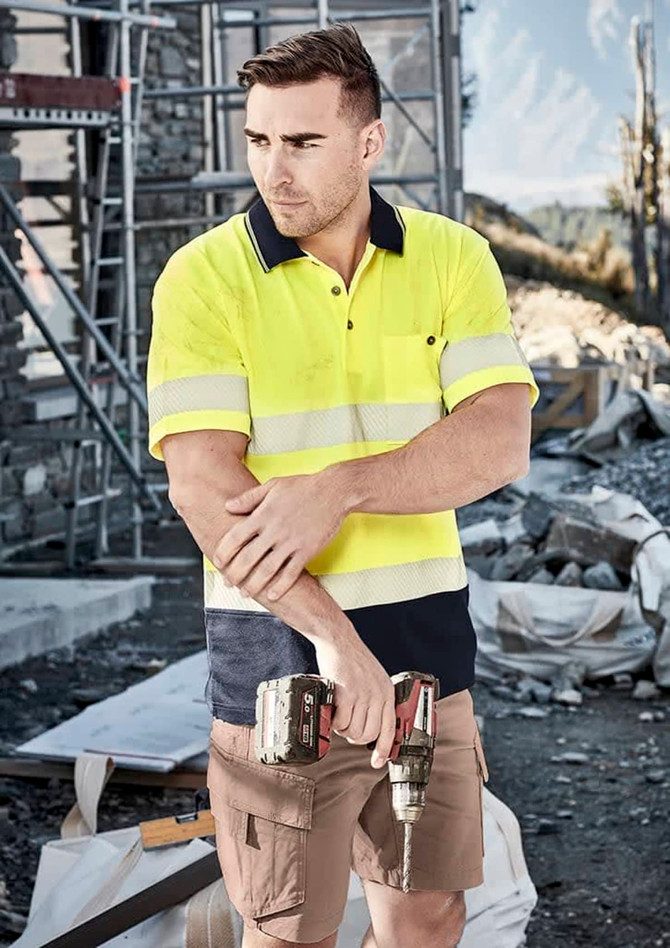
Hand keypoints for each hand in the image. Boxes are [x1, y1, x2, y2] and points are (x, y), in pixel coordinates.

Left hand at [213, 468, 347, 600]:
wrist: (334, 491)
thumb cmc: (303, 486)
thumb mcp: (273, 485)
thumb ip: (249, 498)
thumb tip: (227, 506)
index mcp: (263, 514)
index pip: (236, 536)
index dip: (224, 552)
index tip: (218, 562)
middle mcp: (275, 530)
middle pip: (248, 557)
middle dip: (235, 573)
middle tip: (228, 583)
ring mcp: (292, 542)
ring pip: (267, 569)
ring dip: (253, 584)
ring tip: (245, 593)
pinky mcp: (307, 550)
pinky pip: (291, 573)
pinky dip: (280, 586)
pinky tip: (271, 594)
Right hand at [314, 627, 396, 769]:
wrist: (338, 640)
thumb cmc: (353, 659)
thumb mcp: (373, 679)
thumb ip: (375, 700)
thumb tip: (369, 725)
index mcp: (387, 693)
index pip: (390, 729)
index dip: (383, 750)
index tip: (378, 762)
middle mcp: (378, 695)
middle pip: (369, 735)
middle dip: (355, 736)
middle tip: (346, 726)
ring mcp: (363, 695)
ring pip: (354, 731)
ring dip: (343, 729)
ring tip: (339, 715)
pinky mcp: (346, 694)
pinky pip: (341, 722)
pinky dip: (334, 721)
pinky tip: (332, 710)